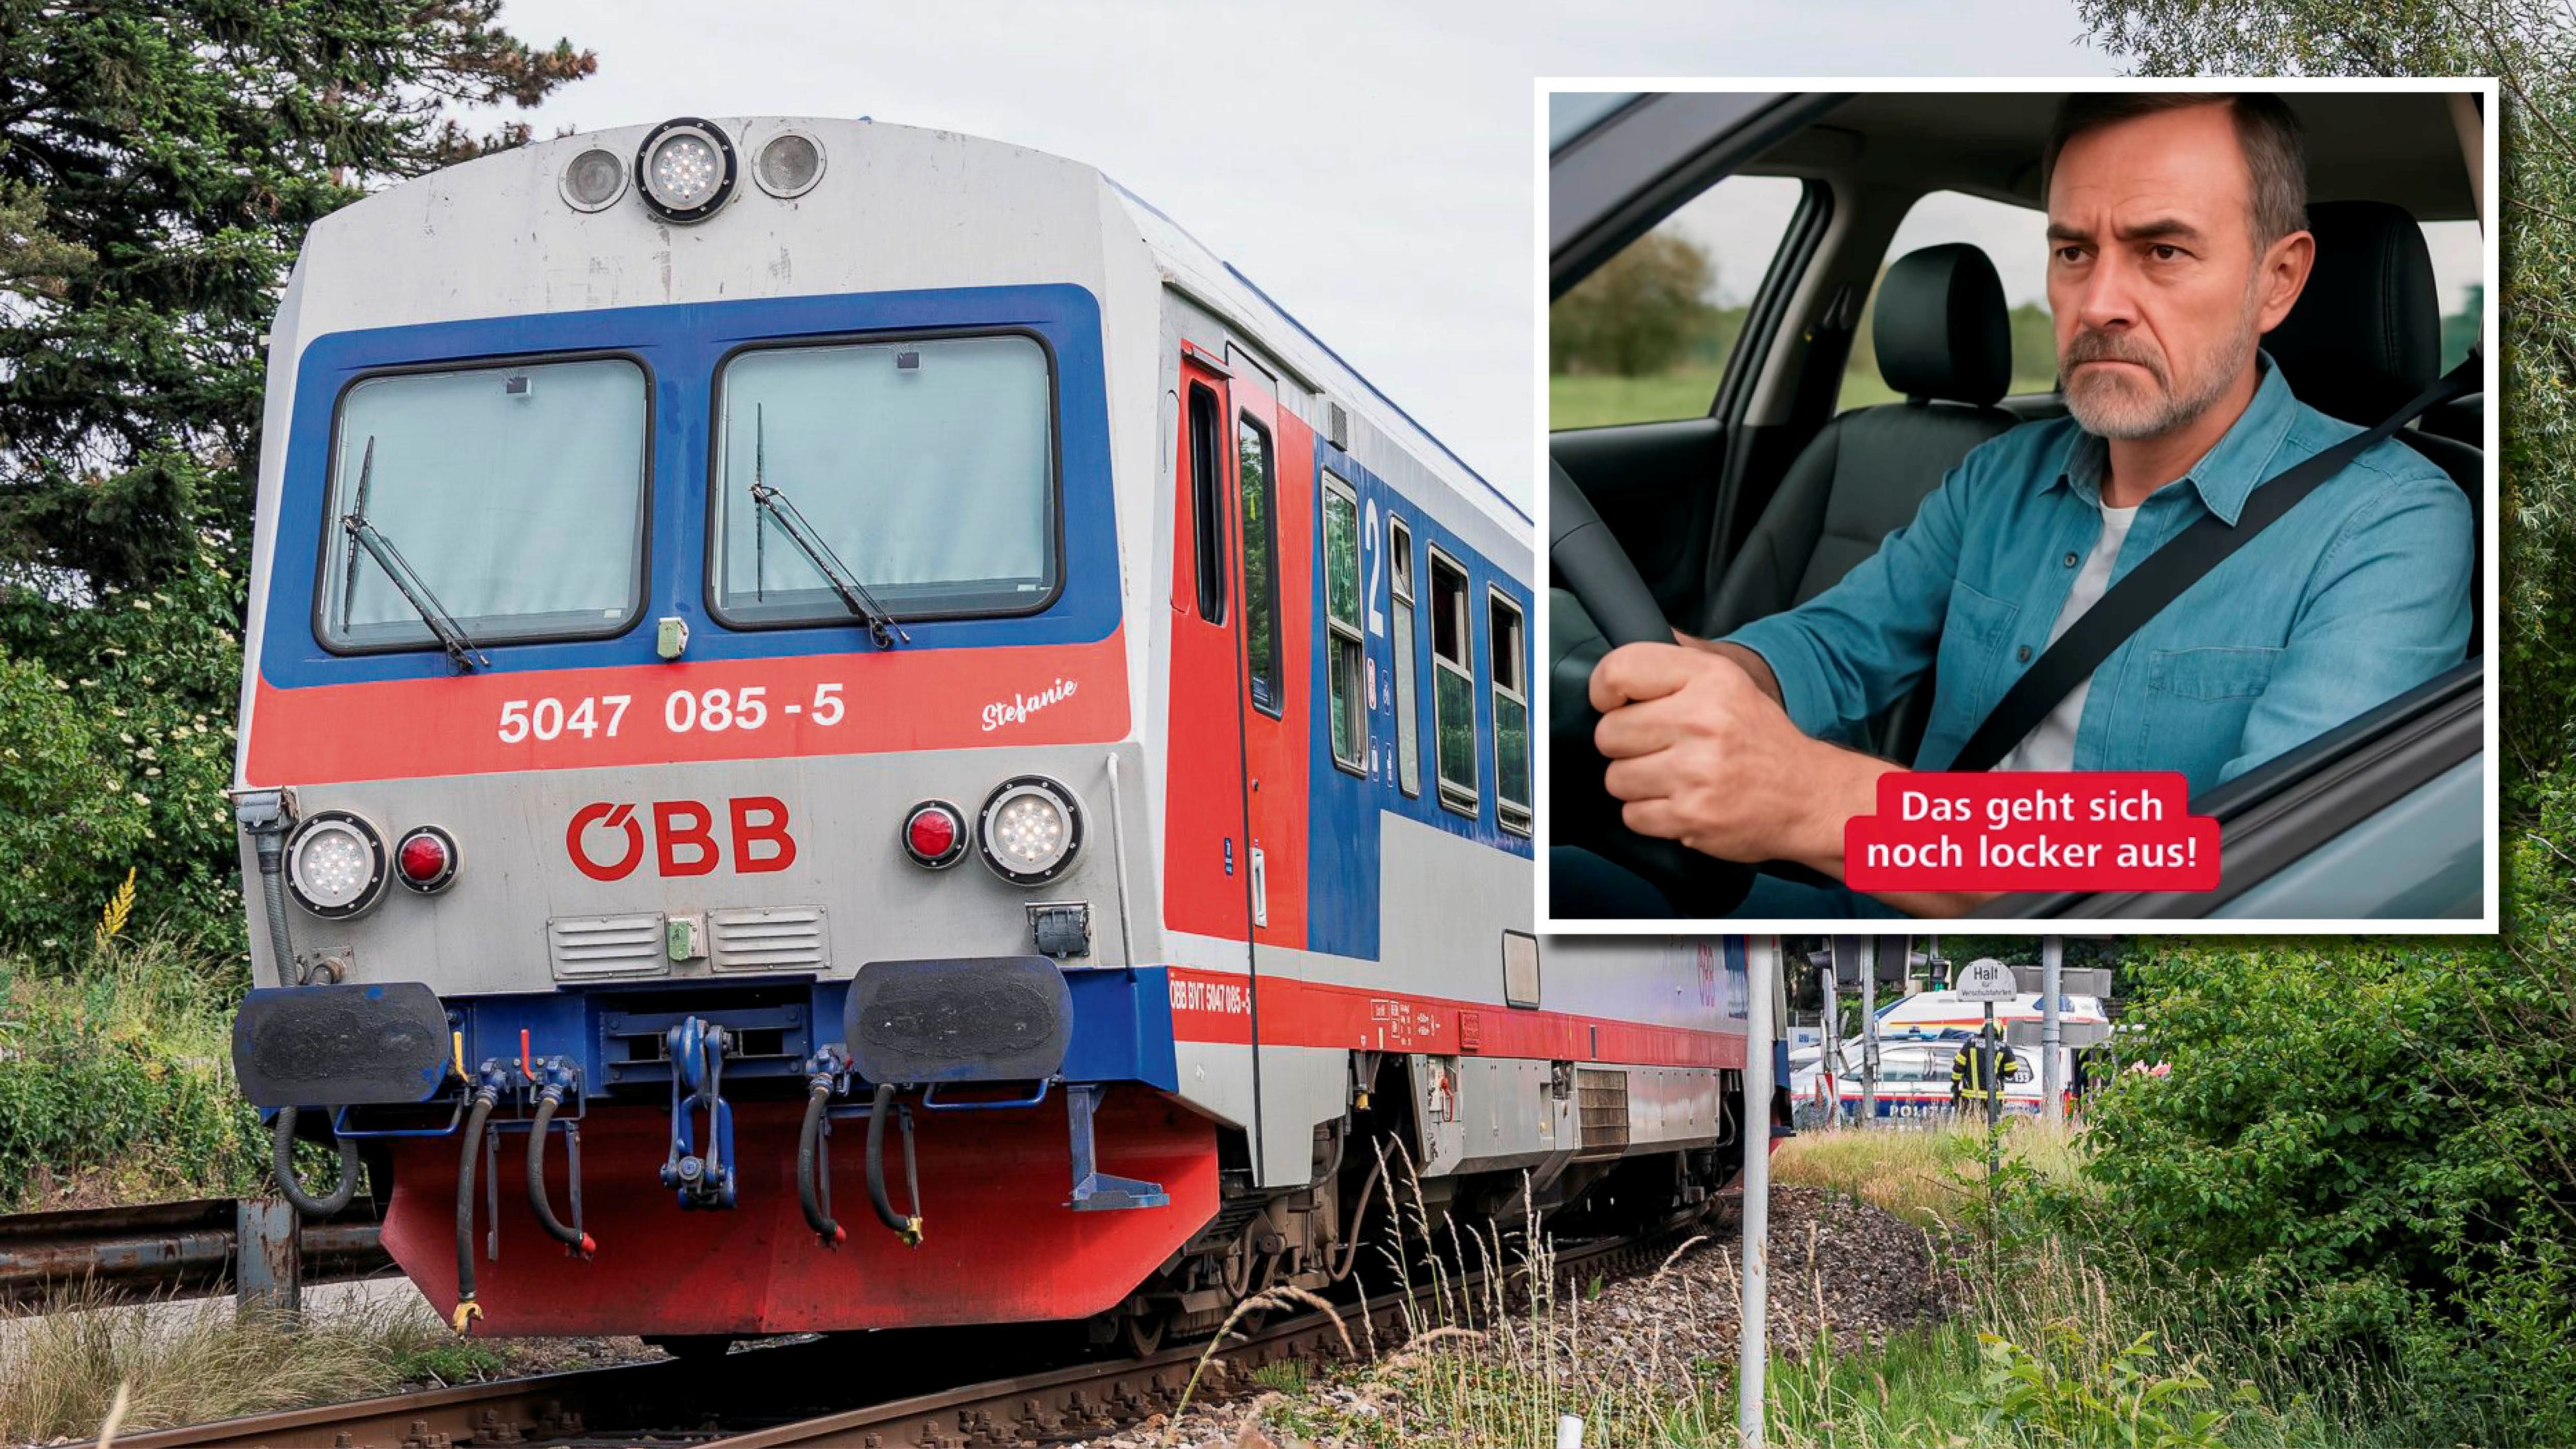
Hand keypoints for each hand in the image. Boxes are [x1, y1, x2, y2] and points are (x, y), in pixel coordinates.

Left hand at [1589, 642, 1848, 865]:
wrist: (1807, 795)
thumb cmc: (1759, 738)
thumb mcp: (1729, 679)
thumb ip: (1677, 658)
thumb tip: (1622, 642)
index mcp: (1709, 677)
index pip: (1618, 670)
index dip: (1604, 691)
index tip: (1614, 703)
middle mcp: (1702, 720)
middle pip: (1608, 733)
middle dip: (1624, 744)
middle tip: (1658, 746)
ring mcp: (1697, 771)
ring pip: (1615, 778)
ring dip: (1636, 782)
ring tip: (1673, 775)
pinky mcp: (1692, 815)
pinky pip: (1632, 815)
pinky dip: (1650, 814)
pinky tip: (1680, 801)